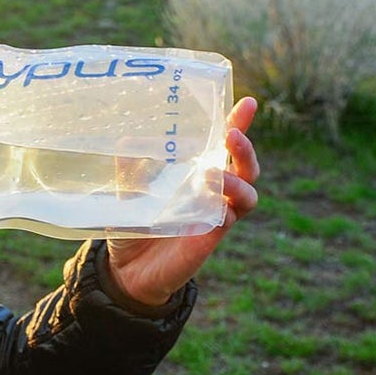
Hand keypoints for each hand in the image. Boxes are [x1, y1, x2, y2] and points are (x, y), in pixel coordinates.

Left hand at [104, 98, 260, 307]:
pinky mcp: (209, 239)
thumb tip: (128, 140)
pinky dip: (224, 210)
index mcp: (199, 175)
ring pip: (248, 195)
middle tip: (231, 135)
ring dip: (236, 181)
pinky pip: (227, 221)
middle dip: (245, 149)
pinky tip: (214, 203)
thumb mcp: (128, 192)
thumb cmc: (135, 227)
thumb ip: (131, 169)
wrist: (127, 271)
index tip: (247, 103)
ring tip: (213, 174)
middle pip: (248, 168)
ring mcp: (216, 216)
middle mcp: (214, 193)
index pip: (225, 146)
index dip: (238, 124)